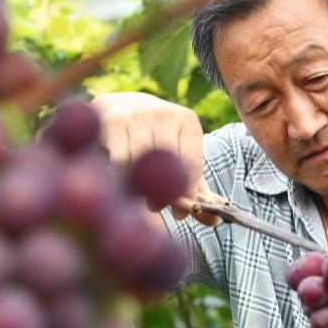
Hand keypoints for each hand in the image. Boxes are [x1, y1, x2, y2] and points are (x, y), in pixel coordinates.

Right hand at [90, 92, 223, 224]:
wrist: (117, 107)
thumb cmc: (152, 139)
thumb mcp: (177, 156)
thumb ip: (194, 187)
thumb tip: (213, 220)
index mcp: (187, 122)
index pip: (191, 163)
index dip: (186, 193)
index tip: (179, 213)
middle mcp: (164, 114)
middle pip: (167, 165)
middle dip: (162, 193)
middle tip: (156, 206)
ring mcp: (138, 116)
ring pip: (142, 164)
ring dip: (139, 185)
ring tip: (137, 192)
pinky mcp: (114, 122)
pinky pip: (121, 161)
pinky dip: (121, 176)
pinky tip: (120, 178)